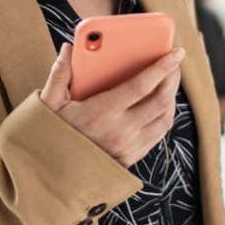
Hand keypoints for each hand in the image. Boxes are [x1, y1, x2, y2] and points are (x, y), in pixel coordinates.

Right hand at [40, 43, 185, 166]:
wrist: (52, 176)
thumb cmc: (51, 135)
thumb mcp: (49, 104)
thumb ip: (59, 74)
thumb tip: (69, 48)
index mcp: (101, 113)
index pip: (141, 86)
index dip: (161, 67)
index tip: (176, 53)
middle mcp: (120, 132)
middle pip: (160, 101)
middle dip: (172, 78)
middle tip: (175, 62)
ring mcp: (129, 148)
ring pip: (164, 119)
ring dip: (172, 98)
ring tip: (170, 80)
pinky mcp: (132, 158)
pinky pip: (158, 134)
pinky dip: (165, 115)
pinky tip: (161, 103)